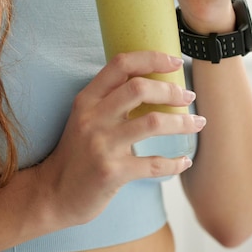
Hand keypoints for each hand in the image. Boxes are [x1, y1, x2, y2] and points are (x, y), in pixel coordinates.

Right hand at [37, 51, 204, 227]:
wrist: (53, 194)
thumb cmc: (77, 153)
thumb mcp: (85, 119)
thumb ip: (110, 101)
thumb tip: (153, 84)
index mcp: (87, 99)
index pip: (121, 64)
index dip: (152, 58)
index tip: (175, 61)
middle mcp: (92, 118)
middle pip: (139, 88)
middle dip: (171, 89)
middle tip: (188, 96)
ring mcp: (101, 145)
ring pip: (153, 122)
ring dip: (182, 122)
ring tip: (198, 123)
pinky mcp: (111, 172)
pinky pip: (153, 164)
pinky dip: (175, 162)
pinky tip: (184, 161)